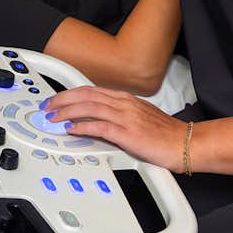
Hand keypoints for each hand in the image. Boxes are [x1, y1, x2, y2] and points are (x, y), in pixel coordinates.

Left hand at [41, 86, 188, 172]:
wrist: (184, 142)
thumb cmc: (164, 133)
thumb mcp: (138, 117)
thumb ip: (118, 115)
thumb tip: (97, 120)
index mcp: (124, 98)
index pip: (91, 90)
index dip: (70, 93)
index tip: (56, 99)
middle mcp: (123, 103)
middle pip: (86, 95)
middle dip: (63, 99)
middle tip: (48, 106)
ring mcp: (125, 117)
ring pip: (90, 107)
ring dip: (68, 111)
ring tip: (53, 117)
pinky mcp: (127, 133)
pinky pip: (100, 127)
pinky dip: (84, 126)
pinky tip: (73, 129)